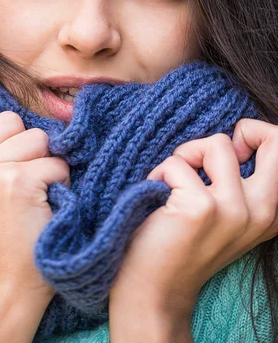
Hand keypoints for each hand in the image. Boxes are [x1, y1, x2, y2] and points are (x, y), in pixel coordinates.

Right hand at [0, 84, 69, 308]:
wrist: (4, 281)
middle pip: (8, 117)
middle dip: (19, 146)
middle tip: (8, 185)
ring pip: (37, 136)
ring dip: (41, 163)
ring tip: (26, 195)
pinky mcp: (17, 182)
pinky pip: (57, 161)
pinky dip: (59, 181)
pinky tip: (41, 204)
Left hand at [109, 119, 277, 334]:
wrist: (155, 291)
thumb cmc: (183, 243)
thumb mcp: (226, 214)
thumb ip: (240, 182)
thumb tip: (232, 140)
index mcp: (271, 212)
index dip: (255, 136)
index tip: (227, 155)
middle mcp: (262, 211)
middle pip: (274, 139)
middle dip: (242, 131)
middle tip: (211, 158)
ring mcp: (234, 210)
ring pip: (216, 143)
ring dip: (186, 156)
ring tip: (172, 181)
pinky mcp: (201, 208)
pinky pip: (177, 163)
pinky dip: (160, 174)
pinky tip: (156, 198)